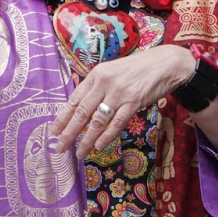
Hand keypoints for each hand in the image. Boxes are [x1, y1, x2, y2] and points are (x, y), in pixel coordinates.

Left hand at [51, 44, 195, 159]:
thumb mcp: (111, 72)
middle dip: (69, 132)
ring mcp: (119, 93)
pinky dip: (107, 136)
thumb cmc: (136, 70)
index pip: (74, 100)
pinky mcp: (134, 101)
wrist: (163, 64)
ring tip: (80, 152)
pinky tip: (99, 146)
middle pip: (82, 112)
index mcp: (95, 75)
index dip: (63, 117)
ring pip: (97, 120)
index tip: (54, 132)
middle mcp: (104, 83)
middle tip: (60, 147)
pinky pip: (117, 122)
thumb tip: (81, 109)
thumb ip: (96, 88)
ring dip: (87, 139)